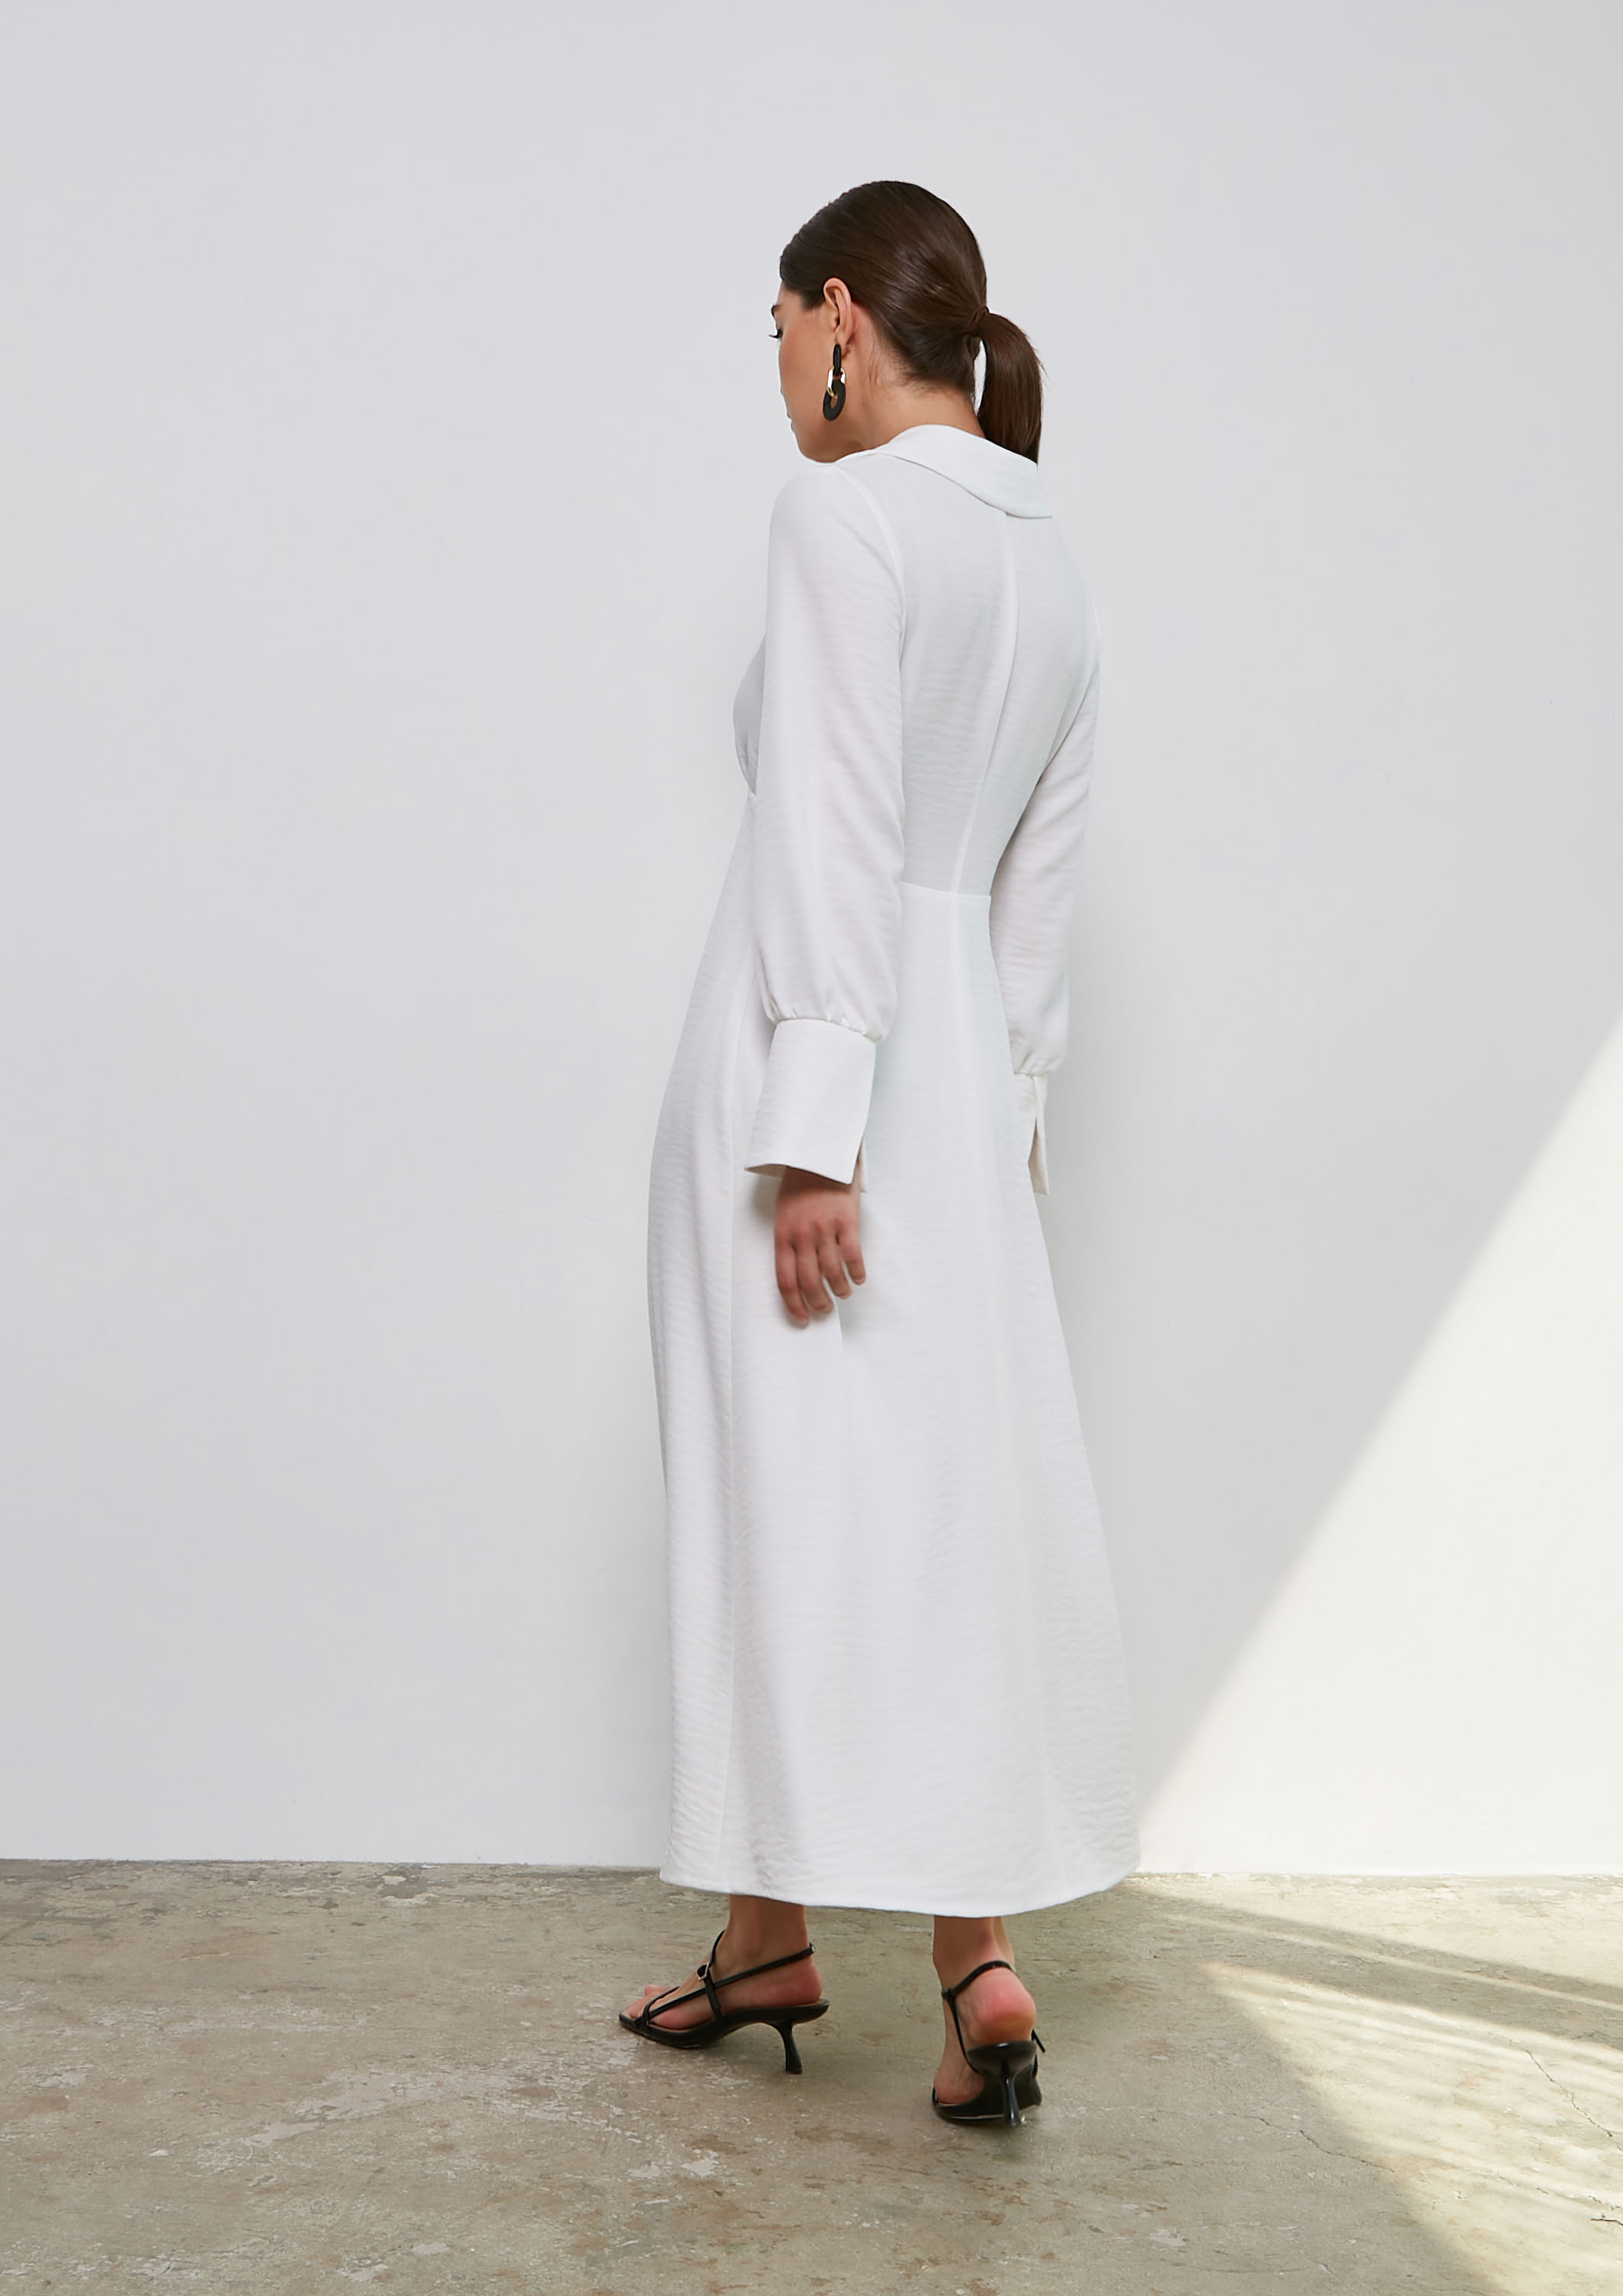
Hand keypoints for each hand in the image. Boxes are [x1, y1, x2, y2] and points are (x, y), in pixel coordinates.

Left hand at [774, 1165, 864, 1325]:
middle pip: (809, 1282)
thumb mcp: (784, 1210)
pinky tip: (859, 1279)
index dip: (793, 1305)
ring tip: (844, 1294)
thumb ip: (789, 1238)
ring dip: (840, 1289)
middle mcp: (802, 1235)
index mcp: (782, 1234)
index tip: (801, 1318)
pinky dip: (857, 1272)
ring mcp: (825, 1228)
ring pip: (833, 1273)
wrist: (819, 1150)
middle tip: (825, 1311)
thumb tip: (798, 1268)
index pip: (785, 1280)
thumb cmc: (801, 1180)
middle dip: (818, 1303)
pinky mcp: (847, 1220)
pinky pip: (853, 1256)